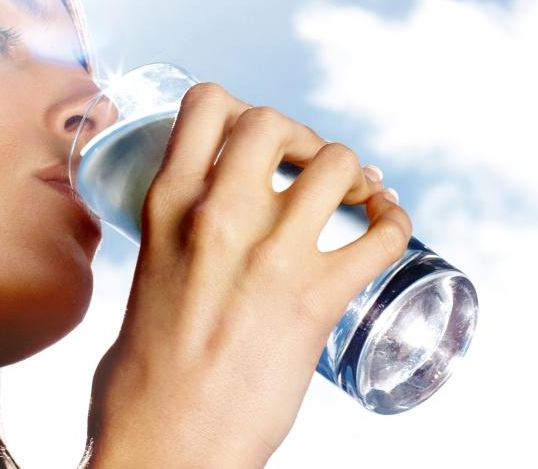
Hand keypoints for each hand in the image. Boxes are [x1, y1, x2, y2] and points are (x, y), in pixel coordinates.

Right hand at [85, 82, 411, 466]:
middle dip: (301, 136)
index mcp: (166, 207)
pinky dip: (396, 222)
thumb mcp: (145, 277)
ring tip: (356, 195)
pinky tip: (389, 228)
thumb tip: (197, 236)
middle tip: (309, 168)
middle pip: (274, 120)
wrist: (164, 445)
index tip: (256, 142)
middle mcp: (218, 215)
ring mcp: (271, 254)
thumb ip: (173, 240)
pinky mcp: (317, 300)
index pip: (207, 103)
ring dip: (354, 173)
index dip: (241, 108)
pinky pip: (382, 234)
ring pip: (337, 163)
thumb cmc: (141, 381)